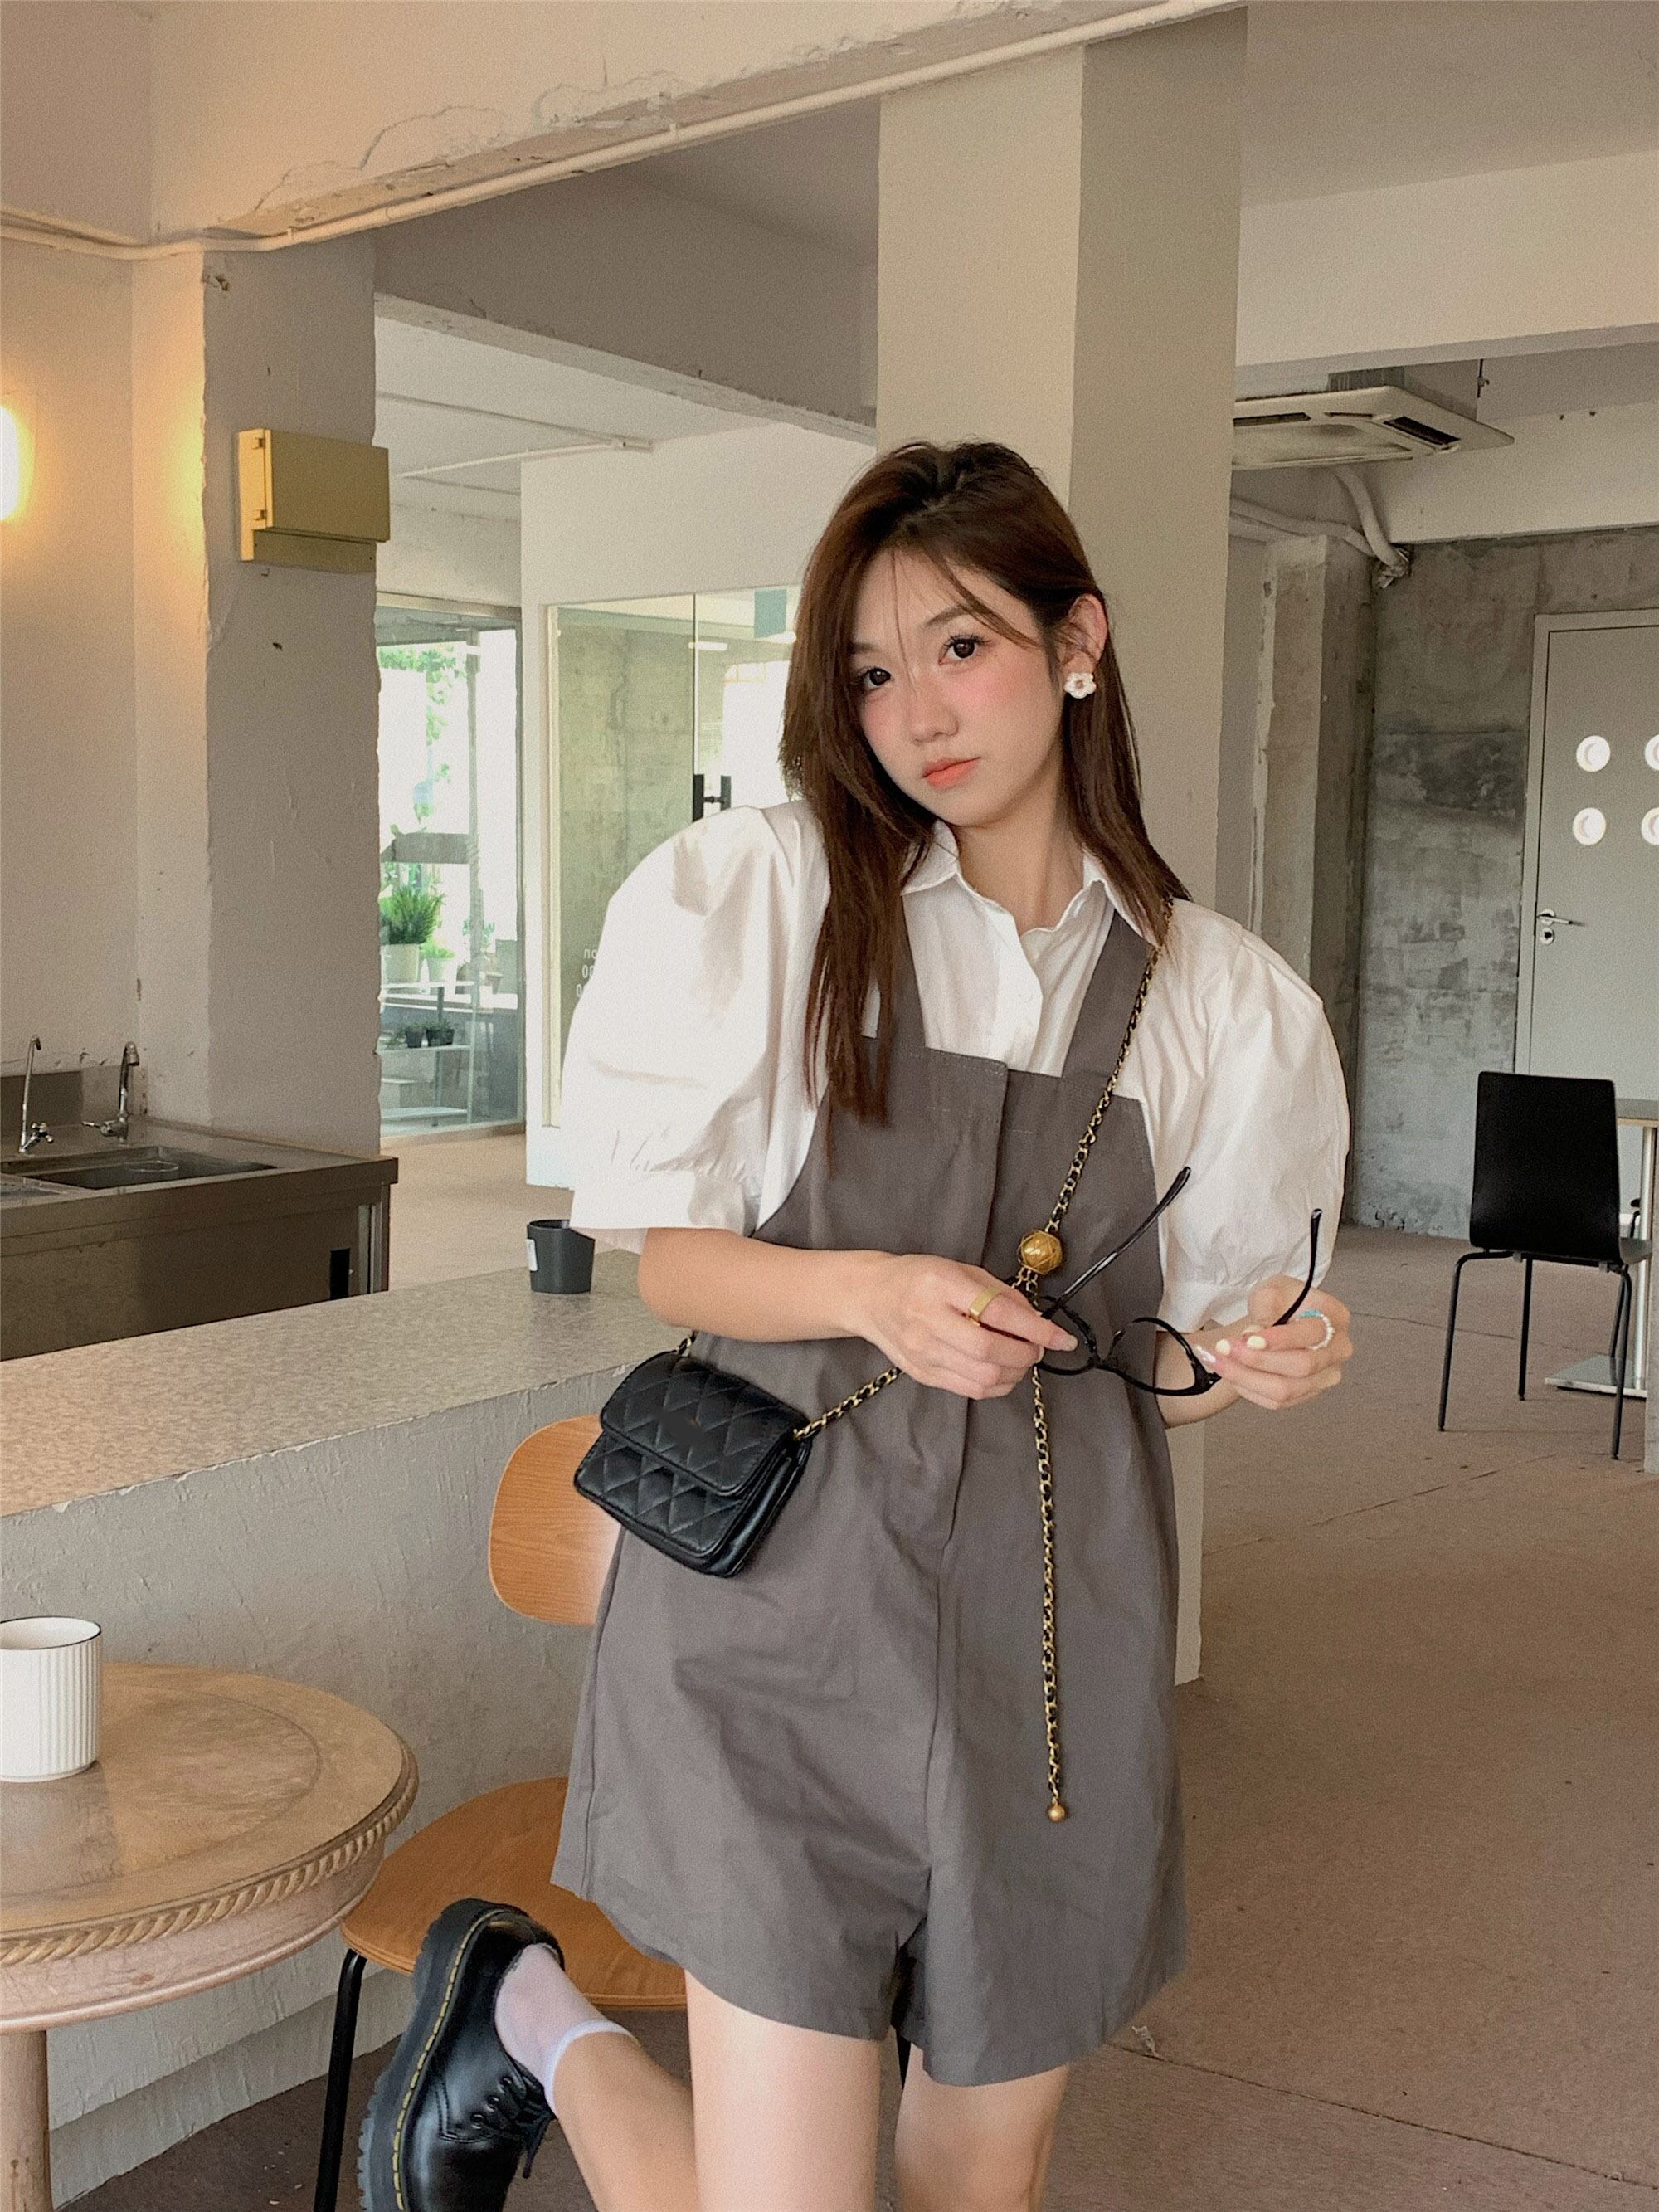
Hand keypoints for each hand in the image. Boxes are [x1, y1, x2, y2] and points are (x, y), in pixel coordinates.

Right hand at [849, 1253, 1076, 1400]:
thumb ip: (999, 1293)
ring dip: (1015, 1373)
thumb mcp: (960, 1270)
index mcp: (939, 1285)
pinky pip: (970, 1390)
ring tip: (1021, 1359)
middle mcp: (928, 1321)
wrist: (871, 1297)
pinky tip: (1003, 1372)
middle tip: (1038, 1347)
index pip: (997, 1312)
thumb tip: (1036, 1321)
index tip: (1062, 1338)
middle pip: (990, 1351)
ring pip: (983, 1378)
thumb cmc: (919, 1277)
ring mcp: (923, 1352)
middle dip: (1026, 1354)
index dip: (1036, 1329)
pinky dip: (997, 1386)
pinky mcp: (922, 1374)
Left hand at [1194, 1277, 1351, 1411]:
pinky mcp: (1308, 1394)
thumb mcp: (1274, 1288)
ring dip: (1246, 1377)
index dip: (1279, 1340)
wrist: (1284, 1317)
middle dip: (1256, 1360)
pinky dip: (1249, 1389)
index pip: (1311, 1334)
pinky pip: (1277, 1402)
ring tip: (1219, 1361)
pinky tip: (1231, 1373)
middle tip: (1224, 1348)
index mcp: (1335, 1318)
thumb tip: (1256, 1333)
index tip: (1248, 1339)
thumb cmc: (1283, 1301)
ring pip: (1286, 1390)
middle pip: (1301, 1367)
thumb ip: (1267, 1304)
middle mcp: (1337, 1351)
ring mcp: (1325, 1377)